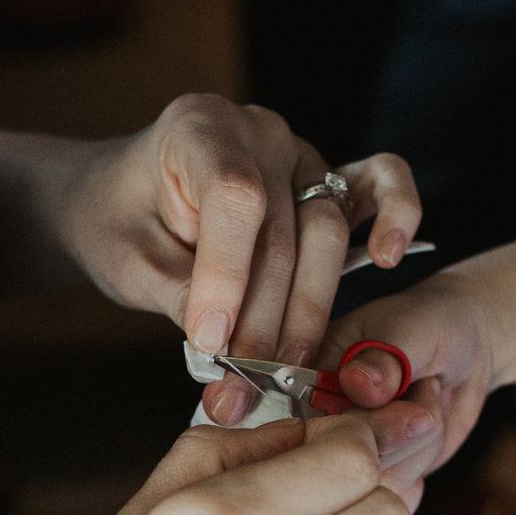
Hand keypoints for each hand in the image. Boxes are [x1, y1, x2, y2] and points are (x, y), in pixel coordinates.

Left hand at [50, 92, 421, 359]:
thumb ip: (182, 298)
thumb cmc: (119, 224)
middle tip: (243, 387)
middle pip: (285, 229)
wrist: (119, 200)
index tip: (210, 344)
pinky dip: (396, 212)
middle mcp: (258, 131)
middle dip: (265, 319)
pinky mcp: (327, 180)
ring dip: (308, 309)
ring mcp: (299, 153)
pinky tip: (386, 255)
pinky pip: (379, 182)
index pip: (234, 197)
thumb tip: (228, 354)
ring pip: (326, 231)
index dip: (228, 276)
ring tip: (284, 371)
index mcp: (200, 127)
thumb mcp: (129, 263)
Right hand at [309, 274, 502, 499]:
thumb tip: (357, 384)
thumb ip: (383, 358)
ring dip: (419, 441)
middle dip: (400, 427)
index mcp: (298, 379)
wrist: (464, 349)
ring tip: (428, 397)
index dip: (360, 419)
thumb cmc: (427, 326)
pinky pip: (395, 493)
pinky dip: (425, 457)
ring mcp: (339, 458)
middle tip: (428, 385)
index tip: (406, 387)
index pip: (306, 424)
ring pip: (372, 483)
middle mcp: (309, 424)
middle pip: (340, 463)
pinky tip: (428, 428)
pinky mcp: (370, 481)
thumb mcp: (408, 330)